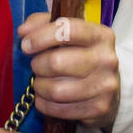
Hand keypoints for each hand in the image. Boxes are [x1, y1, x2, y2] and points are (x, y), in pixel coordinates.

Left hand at [17, 12, 120, 130]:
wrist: (109, 85)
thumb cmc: (78, 53)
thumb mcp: (64, 31)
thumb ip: (41, 23)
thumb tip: (23, 31)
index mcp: (100, 35)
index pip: (66, 30)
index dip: (40, 37)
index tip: (26, 45)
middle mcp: (107, 60)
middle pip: (56, 62)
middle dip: (37, 65)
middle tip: (37, 66)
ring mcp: (106, 86)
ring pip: (56, 90)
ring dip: (39, 87)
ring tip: (42, 82)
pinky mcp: (99, 109)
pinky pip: (58, 110)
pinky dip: (44, 104)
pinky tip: (46, 98)